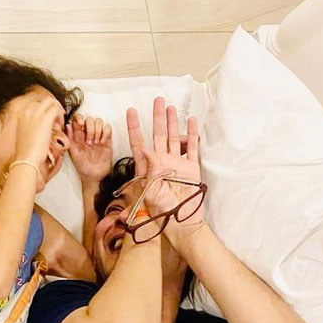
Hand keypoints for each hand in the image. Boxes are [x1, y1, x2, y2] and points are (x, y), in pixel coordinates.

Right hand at [12, 92, 64, 165]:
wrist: (26, 159)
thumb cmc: (26, 152)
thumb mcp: (24, 134)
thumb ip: (30, 125)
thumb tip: (37, 125)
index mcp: (21, 114)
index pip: (35, 104)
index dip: (45, 109)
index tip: (49, 117)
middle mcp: (27, 111)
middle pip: (43, 101)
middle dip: (52, 107)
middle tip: (58, 116)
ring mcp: (35, 114)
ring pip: (50, 101)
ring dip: (57, 109)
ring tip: (60, 121)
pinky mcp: (45, 119)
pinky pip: (56, 109)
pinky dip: (60, 115)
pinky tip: (60, 125)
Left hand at [66, 114, 111, 181]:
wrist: (93, 175)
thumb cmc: (82, 166)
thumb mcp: (73, 153)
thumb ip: (70, 138)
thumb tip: (67, 125)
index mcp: (77, 135)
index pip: (78, 118)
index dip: (79, 118)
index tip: (80, 124)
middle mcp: (87, 133)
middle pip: (89, 119)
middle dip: (89, 129)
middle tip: (89, 141)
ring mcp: (97, 136)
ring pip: (99, 121)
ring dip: (97, 131)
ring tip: (96, 143)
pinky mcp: (106, 140)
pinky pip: (108, 128)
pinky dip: (106, 133)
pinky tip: (102, 142)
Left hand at [126, 97, 203, 227]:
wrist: (182, 221)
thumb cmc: (162, 211)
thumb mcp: (151, 191)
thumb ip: (149, 169)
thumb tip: (145, 149)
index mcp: (148, 167)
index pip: (138, 143)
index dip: (134, 127)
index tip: (131, 111)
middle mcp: (162, 162)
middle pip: (157, 134)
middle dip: (156, 117)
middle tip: (156, 100)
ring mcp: (176, 163)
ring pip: (173, 137)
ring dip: (172, 122)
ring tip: (170, 107)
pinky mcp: (191, 167)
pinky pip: (191, 147)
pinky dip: (191, 134)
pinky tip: (191, 121)